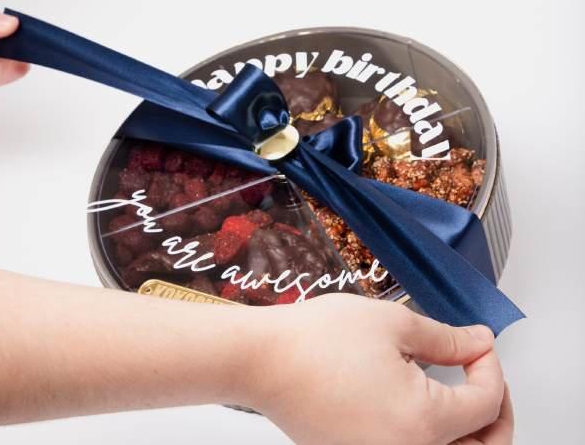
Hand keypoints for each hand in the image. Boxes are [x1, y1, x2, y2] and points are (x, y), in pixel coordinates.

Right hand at [248, 294, 509, 444]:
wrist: (261, 361)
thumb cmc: (315, 341)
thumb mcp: (393, 324)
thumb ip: (447, 338)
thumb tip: (478, 343)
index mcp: (422, 424)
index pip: (485, 404)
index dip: (490, 367)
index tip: (479, 345)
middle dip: (495, 414)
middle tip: (488, 380)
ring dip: (469, 436)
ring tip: (466, 402)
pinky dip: (432, 440)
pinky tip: (425, 410)